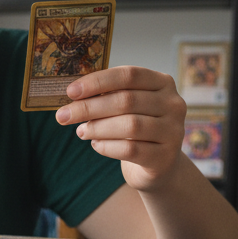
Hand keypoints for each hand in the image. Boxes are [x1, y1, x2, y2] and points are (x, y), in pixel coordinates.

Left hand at [56, 65, 187, 190]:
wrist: (158, 163)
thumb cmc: (136, 128)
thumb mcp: (127, 106)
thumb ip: (108, 95)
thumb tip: (73, 93)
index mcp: (162, 83)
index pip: (129, 75)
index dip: (98, 82)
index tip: (71, 91)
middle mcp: (173, 104)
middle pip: (126, 101)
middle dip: (89, 108)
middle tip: (63, 115)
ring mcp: (173, 131)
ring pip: (130, 126)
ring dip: (97, 128)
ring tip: (81, 131)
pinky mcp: (165, 157)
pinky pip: (130, 150)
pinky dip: (107, 147)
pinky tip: (95, 145)